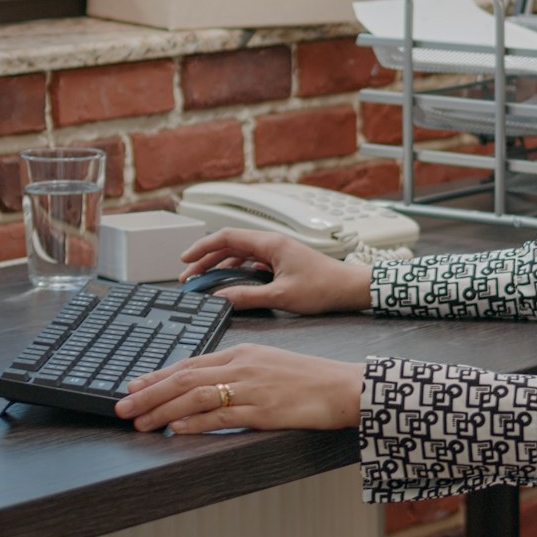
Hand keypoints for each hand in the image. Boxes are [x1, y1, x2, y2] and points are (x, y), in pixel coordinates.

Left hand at [115, 343, 363, 432]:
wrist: (344, 387)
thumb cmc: (310, 379)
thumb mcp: (269, 364)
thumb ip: (238, 372)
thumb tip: (207, 388)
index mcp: (242, 352)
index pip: (189, 363)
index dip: (157, 376)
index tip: (133, 385)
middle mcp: (242, 366)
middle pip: (184, 378)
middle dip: (148, 393)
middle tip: (122, 406)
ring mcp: (252, 387)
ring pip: (195, 396)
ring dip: (162, 409)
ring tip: (139, 421)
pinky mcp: (263, 410)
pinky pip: (221, 416)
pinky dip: (194, 422)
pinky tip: (174, 429)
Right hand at [177, 229, 373, 314]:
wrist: (351, 289)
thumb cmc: (324, 288)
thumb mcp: (280, 296)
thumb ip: (247, 296)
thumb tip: (220, 299)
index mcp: (270, 243)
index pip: (226, 237)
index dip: (202, 247)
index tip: (185, 260)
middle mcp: (272, 243)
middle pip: (230, 245)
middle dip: (206, 259)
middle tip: (189, 276)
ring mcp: (277, 252)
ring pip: (240, 254)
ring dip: (220, 266)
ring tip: (204, 282)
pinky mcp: (282, 262)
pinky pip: (252, 263)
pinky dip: (236, 271)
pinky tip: (230, 284)